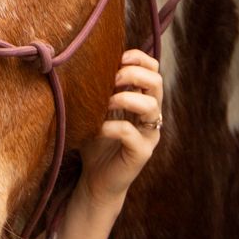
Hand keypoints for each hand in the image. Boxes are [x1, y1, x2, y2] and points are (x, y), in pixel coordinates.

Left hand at [80, 49, 163, 206]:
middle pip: (157, 82)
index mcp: (143, 99)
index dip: (139, 58)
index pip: (153, 69)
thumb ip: (97, 89)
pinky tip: (97, 129)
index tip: (118, 58)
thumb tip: (80, 62)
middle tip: (112, 80)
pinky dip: (111, 127)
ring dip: (125, 98)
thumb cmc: (95, 142)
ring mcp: (149, 134)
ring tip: (105, 103)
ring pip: (151, 106)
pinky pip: (131, 134)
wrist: (96, 180)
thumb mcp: (95, 110)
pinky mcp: (141, 153)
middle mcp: (151, 115)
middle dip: (133, 74)